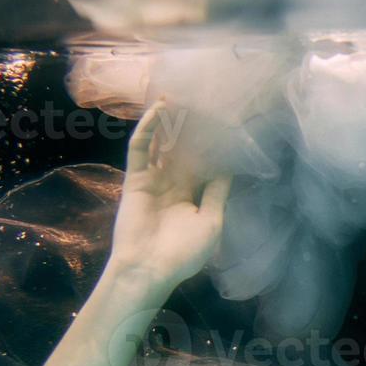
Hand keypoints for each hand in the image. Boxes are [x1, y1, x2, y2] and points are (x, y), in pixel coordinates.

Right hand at [108, 100, 232, 286]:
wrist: (149, 268)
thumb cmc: (184, 251)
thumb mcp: (211, 221)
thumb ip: (218, 192)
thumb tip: (230, 168)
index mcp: (191, 195)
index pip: (202, 163)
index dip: (211, 145)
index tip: (224, 124)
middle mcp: (172, 184)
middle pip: (181, 149)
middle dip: (188, 127)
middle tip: (199, 101)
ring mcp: (152, 179)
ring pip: (160, 143)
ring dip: (166, 122)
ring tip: (176, 96)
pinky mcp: (135, 178)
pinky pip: (140, 148)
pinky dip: (148, 128)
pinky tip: (158, 110)